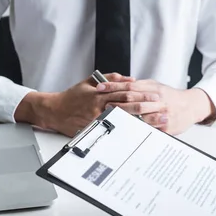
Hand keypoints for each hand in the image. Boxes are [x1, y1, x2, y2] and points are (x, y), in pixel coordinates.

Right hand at [14, 73, 159, 136]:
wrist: (53, 110)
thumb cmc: (72, 97)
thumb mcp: (89, 81)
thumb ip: (111, 78)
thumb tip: (130, 79)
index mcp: (101, 93)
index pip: (125, 92)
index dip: (142, 93)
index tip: (155, 95)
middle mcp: (100, 106)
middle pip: (127, 106)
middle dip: (146, 109)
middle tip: (162, 111)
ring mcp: (96, 119)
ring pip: (122, 120)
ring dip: (140, 122)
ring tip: (156, 125)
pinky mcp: (92, 130)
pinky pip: (112, 132)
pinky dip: (126, 134)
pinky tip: (138, 136)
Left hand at [96, 80, 215, 134]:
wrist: (191, 106)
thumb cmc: (171, 96)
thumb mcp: (156, 86)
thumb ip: (140, 86)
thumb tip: (121, 82)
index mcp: (153, 89)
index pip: (130, 85)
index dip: (113, 86)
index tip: (100, 87)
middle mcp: (158, 100)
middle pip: (133, 99)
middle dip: (116, 101)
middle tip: (102, 103)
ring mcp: (162, 113)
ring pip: (141, 114)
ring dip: (125, 115)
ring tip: (112, 115)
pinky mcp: (166, 126)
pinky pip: (150, 128)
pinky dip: (139, 128)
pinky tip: (128, 128)